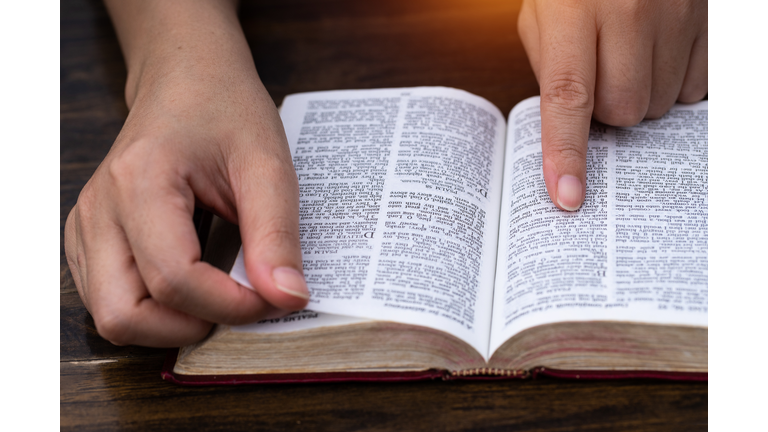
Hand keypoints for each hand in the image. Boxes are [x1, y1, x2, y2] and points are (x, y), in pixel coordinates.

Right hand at [64, 1, 308, 346]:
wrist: (187, 80)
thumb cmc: (225, 110)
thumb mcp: (267, 163)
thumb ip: (277, 234)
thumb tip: (288, 299)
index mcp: (139, 182)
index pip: (174, 279)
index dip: (231, 304)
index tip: (276, 297)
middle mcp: (98, 210)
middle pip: (124, 315)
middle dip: (190, 327)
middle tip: (241, 304)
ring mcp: (86, 227)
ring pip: (112, 317)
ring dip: (171, 324)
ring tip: (220, 293)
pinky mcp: (89, 239)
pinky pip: (111, 300)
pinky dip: (156, 310)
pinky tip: (195, 283)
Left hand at [518, 0, 706, 209]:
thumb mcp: (542, 12)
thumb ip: (550, 66)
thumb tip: (568, 126)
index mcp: (575, 8)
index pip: (569, 96)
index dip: (566, 152)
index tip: (567, 197)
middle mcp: (631, 10)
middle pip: (622, 110)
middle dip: (605, 111)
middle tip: (599, 76)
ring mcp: (678, 14)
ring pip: (658, 104)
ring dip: (639, 96)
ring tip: (629, 56)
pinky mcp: (710, 20)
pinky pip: (694, 89)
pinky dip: (673, 84)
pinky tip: (660, 55)